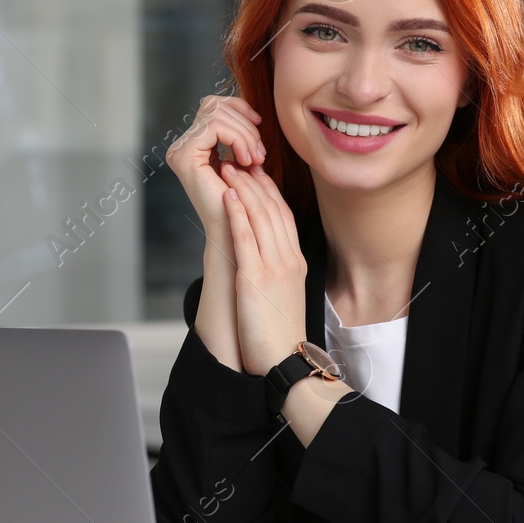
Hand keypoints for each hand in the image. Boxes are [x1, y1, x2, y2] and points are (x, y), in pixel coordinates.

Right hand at [165, 94, 265, 239]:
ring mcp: (180, 151)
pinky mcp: (184, 157)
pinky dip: (238, 139)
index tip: (259, 125)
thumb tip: (253, 114)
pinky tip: (246, 161)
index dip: (239, 108)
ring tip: (255, 160)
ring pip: (216, 114)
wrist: (236, 232)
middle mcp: (182, 146)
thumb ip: (242, 135)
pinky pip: (215, 127)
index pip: (213, 105)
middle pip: (214, 105)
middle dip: (244, 125)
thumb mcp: (244, 160)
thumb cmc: (244, 202)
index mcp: (194, 145)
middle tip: (259, 154)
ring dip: (245, 134)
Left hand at [221, 161, 307, 376]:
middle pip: (273, 209)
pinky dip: (237, 213)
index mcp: (296, 262)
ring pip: (261, 217)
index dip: (269, 190)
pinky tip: (227, 195)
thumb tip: (259, 258)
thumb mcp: (285, 294)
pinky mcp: (256, 279)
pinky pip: (247, 238)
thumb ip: (275, 270)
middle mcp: (289, 259)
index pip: (283, 215)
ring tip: (229, 166)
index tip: (255, 173)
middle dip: (255, 181)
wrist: (285, 363)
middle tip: (239, 159)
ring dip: (244, 188)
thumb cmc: (280, 334)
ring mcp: (274, 268)